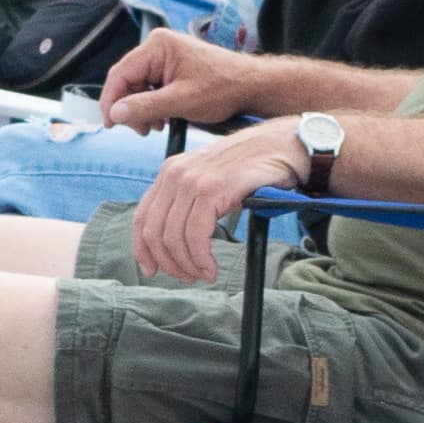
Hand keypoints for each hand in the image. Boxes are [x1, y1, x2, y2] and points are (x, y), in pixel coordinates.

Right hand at [98, 25, 259, 132]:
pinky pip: (150, 87)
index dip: (111, 101)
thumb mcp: (182, 101)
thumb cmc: (223, 89)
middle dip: (130, 108)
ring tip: (156, 127)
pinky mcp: (171, 67)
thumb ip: (146, 106)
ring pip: (137, 86)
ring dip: (141, 109)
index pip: (120, 74)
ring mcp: (164, 56)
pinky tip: (162, 118)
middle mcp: (157, 46)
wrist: (251, 86)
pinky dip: (151, 105)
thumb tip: (115, 113)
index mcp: (157, 46)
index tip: (111, 124)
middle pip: (127, 81)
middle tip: (143, 130)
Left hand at [128, 125, 281, 284]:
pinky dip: (201, 259)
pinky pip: (196, 236)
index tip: (151, 270)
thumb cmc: (250, 168)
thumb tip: (173, 243)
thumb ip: (187, 203)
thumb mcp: (209, 181)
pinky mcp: (212, 189)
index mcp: (169, 172)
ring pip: (174, 238)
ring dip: (188, 265)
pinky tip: (211, 268)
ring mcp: (192, 180)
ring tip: (204, 274)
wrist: (281, 146)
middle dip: (169, 263)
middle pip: (154, 232)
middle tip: (189, 277)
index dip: (142, 249)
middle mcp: (175, 174)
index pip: (141, 217)